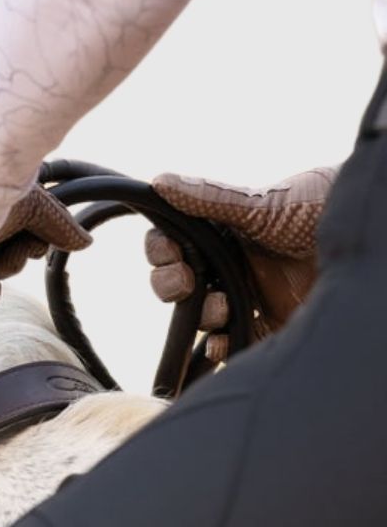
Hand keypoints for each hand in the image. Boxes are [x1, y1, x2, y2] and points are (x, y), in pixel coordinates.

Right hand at [145, 166, 337, 358]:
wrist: (367, 244)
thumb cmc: (320, 209)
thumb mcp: (261, 205)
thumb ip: (210, 199)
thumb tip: (160, 180)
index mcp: (223, 232)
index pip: (174, 244)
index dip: (161, 251)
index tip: (168, 254)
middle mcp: (232, 263)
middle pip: (178, 282)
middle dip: (170, 285)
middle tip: (184, 283)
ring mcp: (249, 294)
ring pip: (201, 313)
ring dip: (200, 314)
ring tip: (219, 308)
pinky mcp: (270, 324)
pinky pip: (233, 341)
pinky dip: (220, 346)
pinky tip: (222, 341)